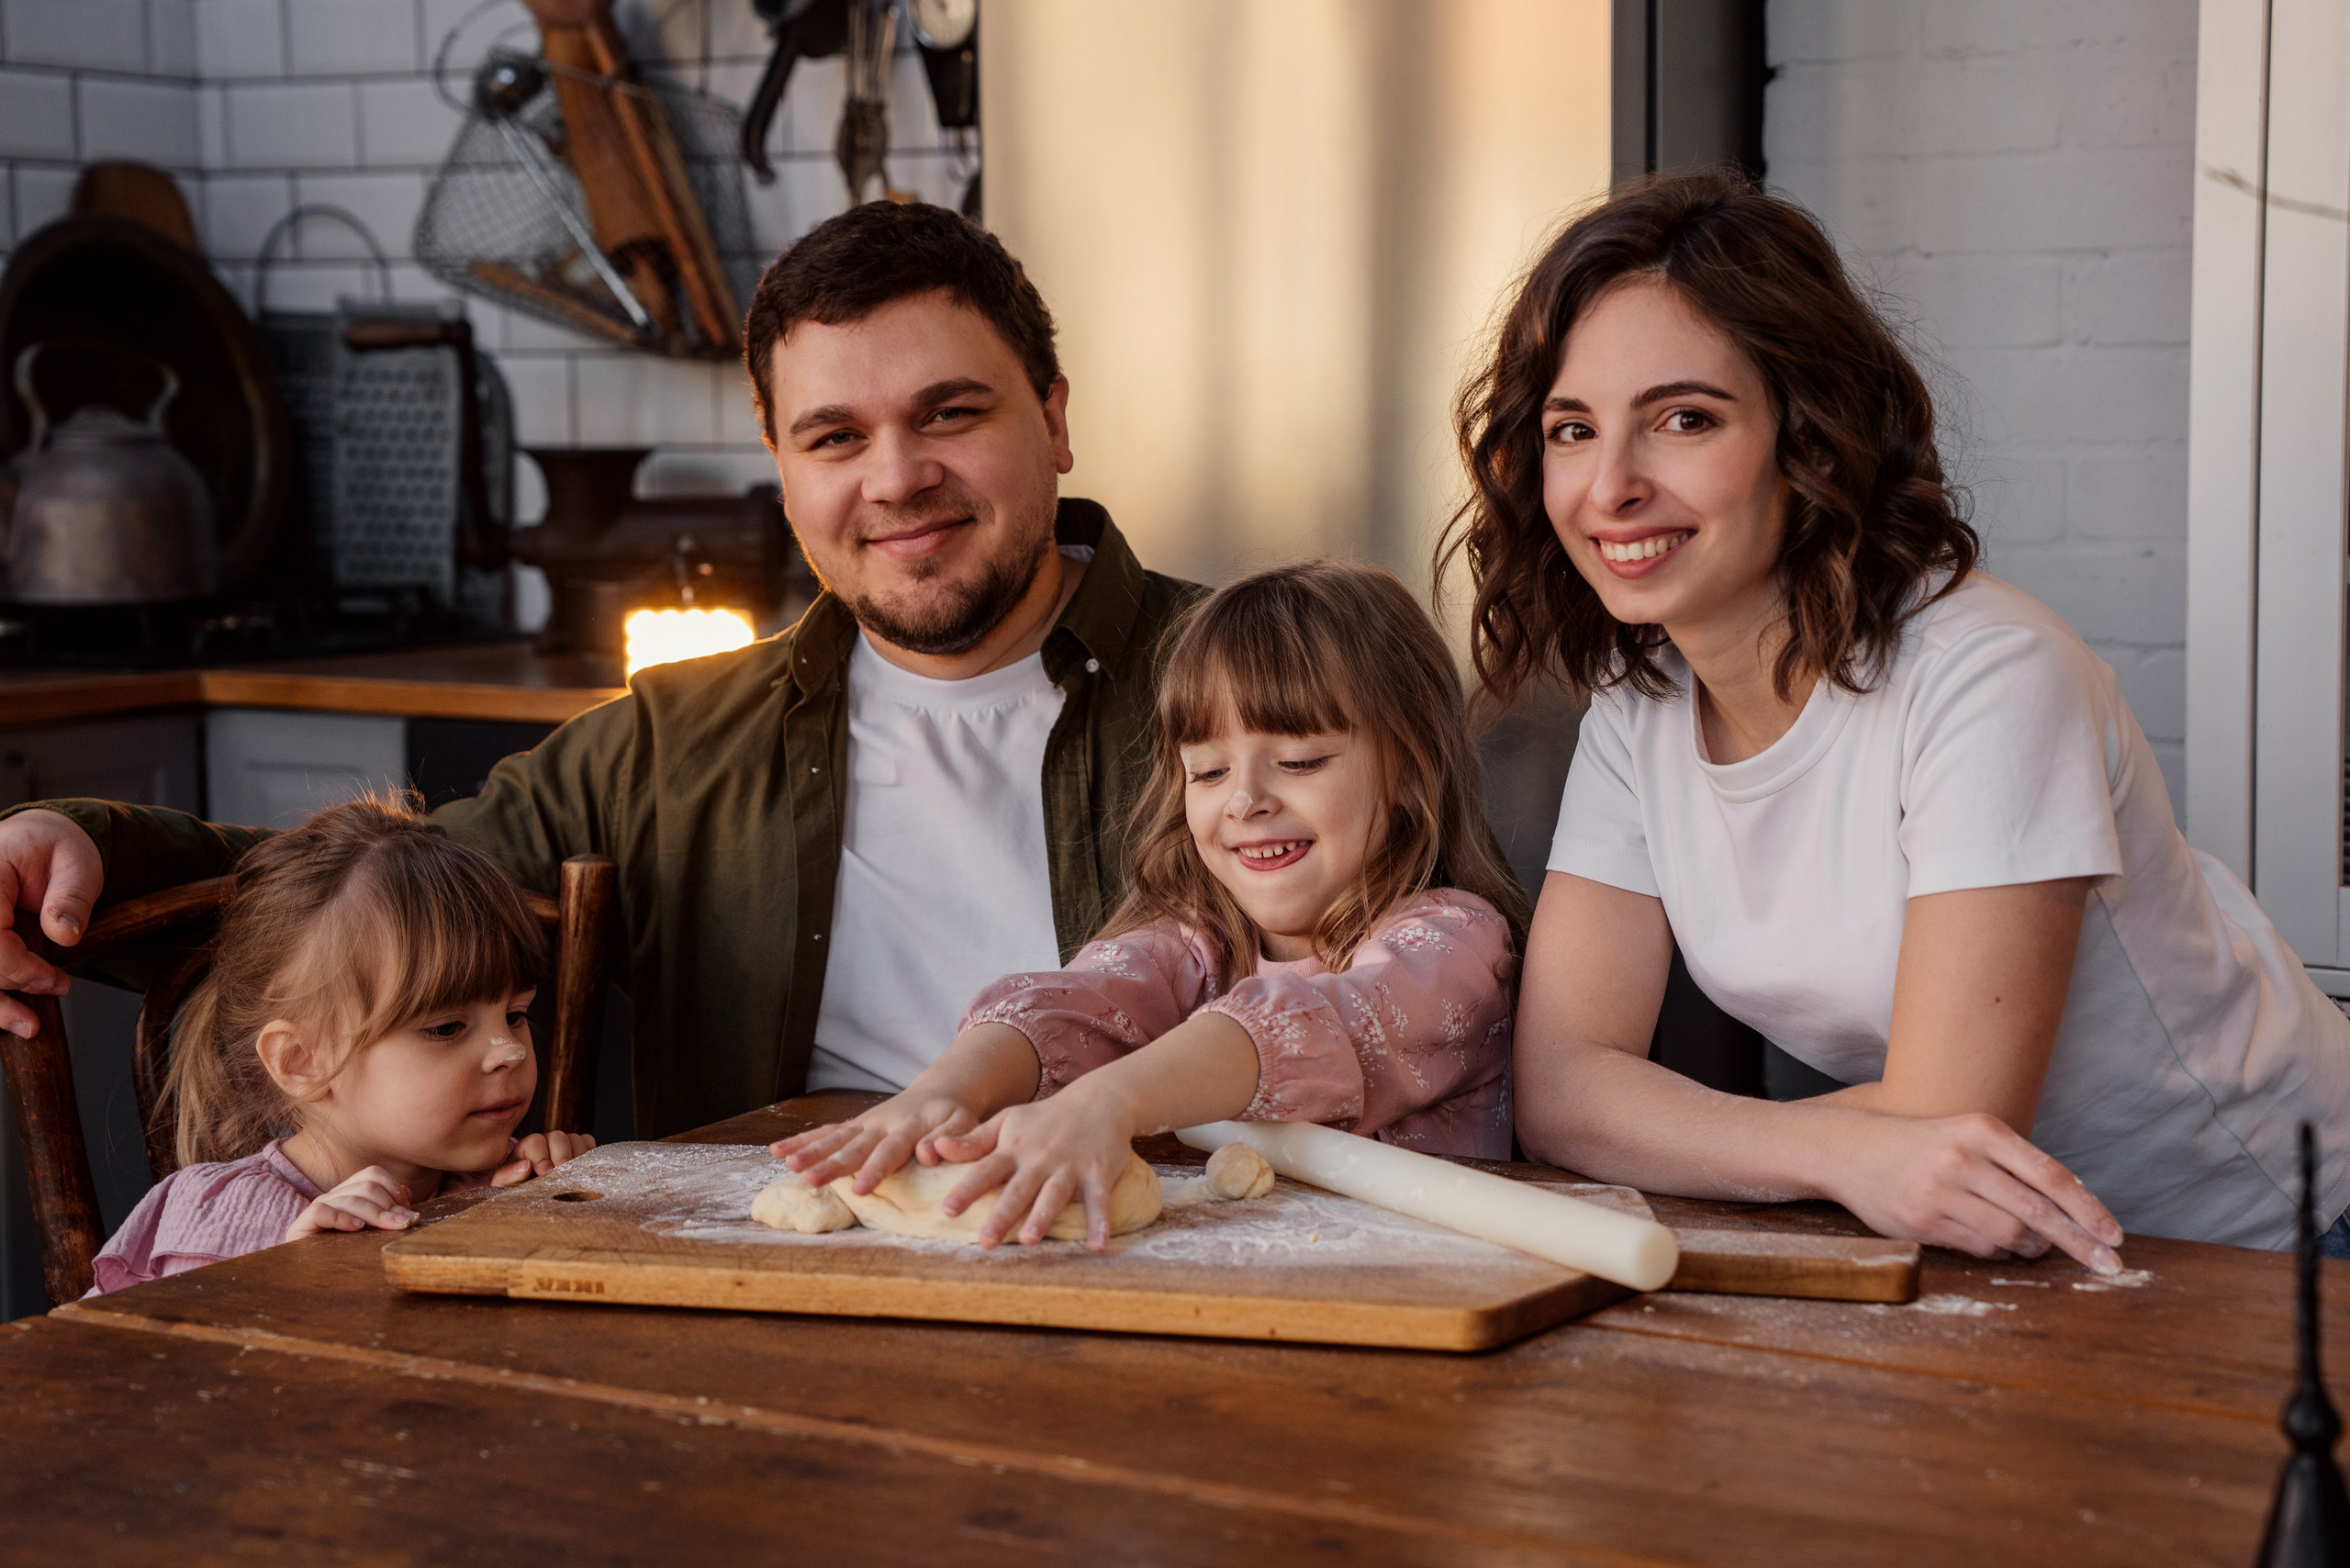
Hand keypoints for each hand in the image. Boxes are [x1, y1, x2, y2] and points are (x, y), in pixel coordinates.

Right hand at [0, 809, 102, 1037]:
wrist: (38, 842)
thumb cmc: (56, 849)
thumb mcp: (77, 863)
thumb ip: (72, 897)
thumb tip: (65, 935)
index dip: (17, 967)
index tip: (55, 982)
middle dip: (7, 988)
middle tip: (50, 999)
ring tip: (28, 1025)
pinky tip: (11, 1016)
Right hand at [285, 1166, 418, 1240]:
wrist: (308, 1271)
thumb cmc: (344, 1251)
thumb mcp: (370, 1230)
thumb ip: (386, 1212)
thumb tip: (407, 1197)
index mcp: (349, 1192)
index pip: (372, 1175)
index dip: (394, 1188)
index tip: (408, 1210)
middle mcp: (334, 1196)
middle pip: (366, 1186)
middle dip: (390, 1205)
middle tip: (405, 1223)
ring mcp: (318, 1208)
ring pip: (350, 1199)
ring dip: (376, 1214)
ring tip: (392, 1226)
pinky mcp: (302, 1224)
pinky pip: (321, 1212)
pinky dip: (341, 1218)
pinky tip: (357, 1228)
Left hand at [490, 1130, 597, 1186]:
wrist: (531, 1203)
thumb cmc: (515, 1194)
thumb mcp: (504, 1187)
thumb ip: (508, 1176)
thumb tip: (525, 1165)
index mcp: (524, 1149)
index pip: (535, 1141)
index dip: (541, 1157)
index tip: (545, 1173)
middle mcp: (545, 1143)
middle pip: (558, 1136)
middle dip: (562, 1157)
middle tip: (564, 1177)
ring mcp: (563, 1145)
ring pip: (575, 1139)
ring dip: (577, 1157)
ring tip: (573, 1177)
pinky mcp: (578, 1150)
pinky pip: (588, 1142)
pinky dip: (589, 1154)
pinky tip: (583, 1171)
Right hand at [771, 1092, 981, 1192]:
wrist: (938, 1092)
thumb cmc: (954, 1115)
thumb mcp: (964, 1123)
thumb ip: (951, 1139)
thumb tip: (930, 1153)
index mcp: (910, 1126)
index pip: (890, 1151)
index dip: (875, 1169)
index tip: (860, 1189)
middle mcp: (881, 1123)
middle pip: (853, 1145)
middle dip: (831, 1163)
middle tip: (809, 1178)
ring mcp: (864, 1124)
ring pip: (833, 1137)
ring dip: (809, 1150)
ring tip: (786, 1164)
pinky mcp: (854, 1126)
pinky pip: (825, 1132)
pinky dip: (802, 1140)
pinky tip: (777, 1151)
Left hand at [930, 1088, 1137, 1250]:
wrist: (1098, 1101)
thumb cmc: (1044, 1118)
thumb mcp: (1007, 1121)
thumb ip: (974, 1140)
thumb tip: (936, 1147)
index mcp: (1014, 1148)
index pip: (986, 1170)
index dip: (967, 1190)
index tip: (948, 1210)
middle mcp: (1040, 1158)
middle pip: (1019, 1190)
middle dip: (1002, 1215)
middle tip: (985, 1241)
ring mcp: (1071, 1166)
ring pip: (1054, 1194)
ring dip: (1042, 1217)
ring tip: (1028, 1240)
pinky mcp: (1099, 1173)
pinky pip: (1099, 1200)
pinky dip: (1100, 1222)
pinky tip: (1097, 1246)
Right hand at [1826, 1109, 2123, 1272]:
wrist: (1850, 1150)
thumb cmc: (1923, 1144)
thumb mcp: (1969, 1136)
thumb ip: (2015, 1164)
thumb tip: (2077, 1203)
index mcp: (1981, 1130)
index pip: (2050, 1175)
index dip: (2088, 1209)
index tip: (2114, 1235)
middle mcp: (1962, 1159)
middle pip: (2037, 1212)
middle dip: (2079, 1243)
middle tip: (2108, 1265)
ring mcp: (1940, 1191)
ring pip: (2011, 1235)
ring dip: (2034, 1248)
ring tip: (2038, 1248)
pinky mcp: (1922, 1221)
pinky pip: (1980, 1248)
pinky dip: (2000, 1252)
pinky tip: (1998, 1245)